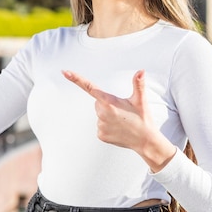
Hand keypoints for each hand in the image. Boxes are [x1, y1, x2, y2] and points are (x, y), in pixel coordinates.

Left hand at [61, 69, 175, 171]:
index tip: (65, 72)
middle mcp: (101, 114)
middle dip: (107, 104)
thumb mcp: (140, 100)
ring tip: (122, 121)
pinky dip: (108, 126)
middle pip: (98, 102)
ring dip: (108, 115)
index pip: (89, 87)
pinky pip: (100, 125)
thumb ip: (138, 84)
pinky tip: (118, 129)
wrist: (145, 141)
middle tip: (122, 111)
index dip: (76, 79)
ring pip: (99, 114)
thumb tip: (141, 71)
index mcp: (109, 102)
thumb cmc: (143, 118)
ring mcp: (100, 125)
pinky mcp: (100, 135)